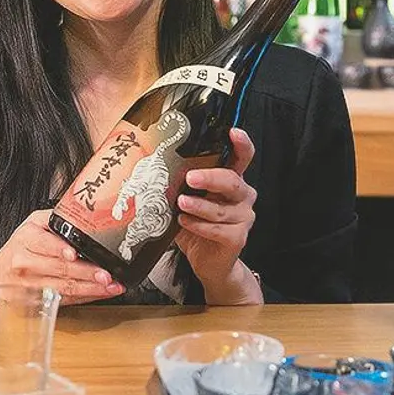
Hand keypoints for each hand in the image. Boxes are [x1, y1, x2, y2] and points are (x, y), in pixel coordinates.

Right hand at [0, 210, 125, 305]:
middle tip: (106, 274)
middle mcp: (27, 263)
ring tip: (112, 285)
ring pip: (65, 287)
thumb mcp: (32, 225)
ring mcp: (32, 285)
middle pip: (59, 268)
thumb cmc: (19, 248)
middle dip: (86, 272)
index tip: (73, 253)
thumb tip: (86, 212)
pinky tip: (102, 293)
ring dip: (91, 288)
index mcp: (26, 239)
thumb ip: (55, 219)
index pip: (43, 243)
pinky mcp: (39, 301)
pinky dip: (86, 297)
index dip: (59, 249)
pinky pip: (66, 299)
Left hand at [175, 128, 262, 303]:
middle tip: (190, 178)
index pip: (242, 157)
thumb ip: (180, 184)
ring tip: (180, 204)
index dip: (241, 144)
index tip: (232, 133)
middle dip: (211, 177)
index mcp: (232, 180)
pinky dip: (199, 226)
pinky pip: (218, 230)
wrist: (208, 262)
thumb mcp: (187, 199)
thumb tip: (150, 165)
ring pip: (221, 209)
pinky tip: (184, 223)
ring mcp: (243, 218)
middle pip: (233, 181)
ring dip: (198, 206)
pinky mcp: (237, 238)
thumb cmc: (196, 225)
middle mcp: (242, 196)